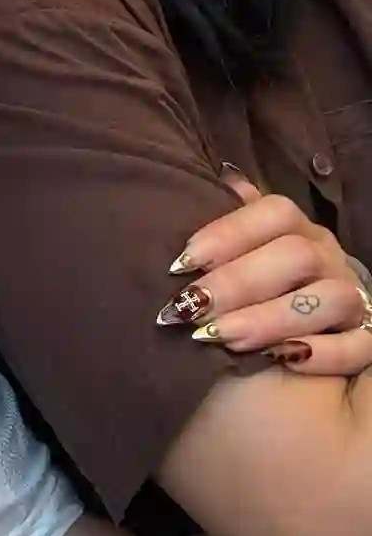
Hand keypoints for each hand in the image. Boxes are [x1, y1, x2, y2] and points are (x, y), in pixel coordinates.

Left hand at [157, 169, 371, 374]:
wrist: (293, 331)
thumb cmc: (255, 285)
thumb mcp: (239, 250)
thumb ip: (230, 219)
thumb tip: (221, 175)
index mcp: (297, 228)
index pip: (276, 211)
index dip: (228, 233)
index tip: (182, 262)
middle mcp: (328, 257)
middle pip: (297, 255)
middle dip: (239, 282)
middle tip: (192, 306)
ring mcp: (353, 298)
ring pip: (331, 299)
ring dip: (272, 318)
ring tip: (221, 336)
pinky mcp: (366, 340)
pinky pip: (361, 346)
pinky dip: (324, 354)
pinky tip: (282, 360)